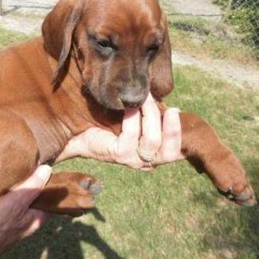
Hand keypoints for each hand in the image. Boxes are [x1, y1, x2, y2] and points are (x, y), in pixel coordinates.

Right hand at [0, 165, 51, 258]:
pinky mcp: (0, 217)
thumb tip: (47, 169)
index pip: (48, 194)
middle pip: (34, 193)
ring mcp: (13, 218)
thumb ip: (32, 187)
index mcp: (37, 217)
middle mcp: (28, 218)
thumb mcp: (15, 203)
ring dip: (17, 184)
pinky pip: (7, 199)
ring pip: (20, 196)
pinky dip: (6, 190)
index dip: (45, 178)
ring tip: (14, 167)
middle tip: (26, 160)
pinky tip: (2, 181)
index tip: (41, 161)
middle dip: (30, 178)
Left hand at [57, 94, 183, 170]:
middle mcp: (145, 160)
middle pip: (170, 152)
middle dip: (173, 129)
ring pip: (152, 141)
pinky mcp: (119, 155)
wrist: (77, 133)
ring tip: (144, 98)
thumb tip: (168, 102)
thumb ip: (150, 116)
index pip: (175, 152)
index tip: (176, 111)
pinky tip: (128, 107)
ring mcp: (132, 160)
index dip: (181, 137)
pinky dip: (132, 119)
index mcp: (153, 153)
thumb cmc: (107, 124)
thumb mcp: (135, 121)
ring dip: (151, 116)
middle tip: (171, 108)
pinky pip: (132, 136)